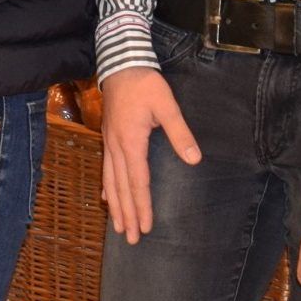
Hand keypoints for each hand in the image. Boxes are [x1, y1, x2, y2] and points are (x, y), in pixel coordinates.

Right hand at [99, 67, 199, 242]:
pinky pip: (106, 169)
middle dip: (127, 214)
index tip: (146, 227)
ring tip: (118, 226)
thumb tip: (194, 159)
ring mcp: (110, 143)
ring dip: (116, 206)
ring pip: (111, 181)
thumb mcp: (167, 105)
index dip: (142, 206)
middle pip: (122, 188)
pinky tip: (108, 197)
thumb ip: (180, 132)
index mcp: (131, 142)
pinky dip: (108, 187)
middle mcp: (117, 147)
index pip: (138, 182)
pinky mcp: (108, 138)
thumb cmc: (145, 84)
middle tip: (131, 238)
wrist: (120, 62)